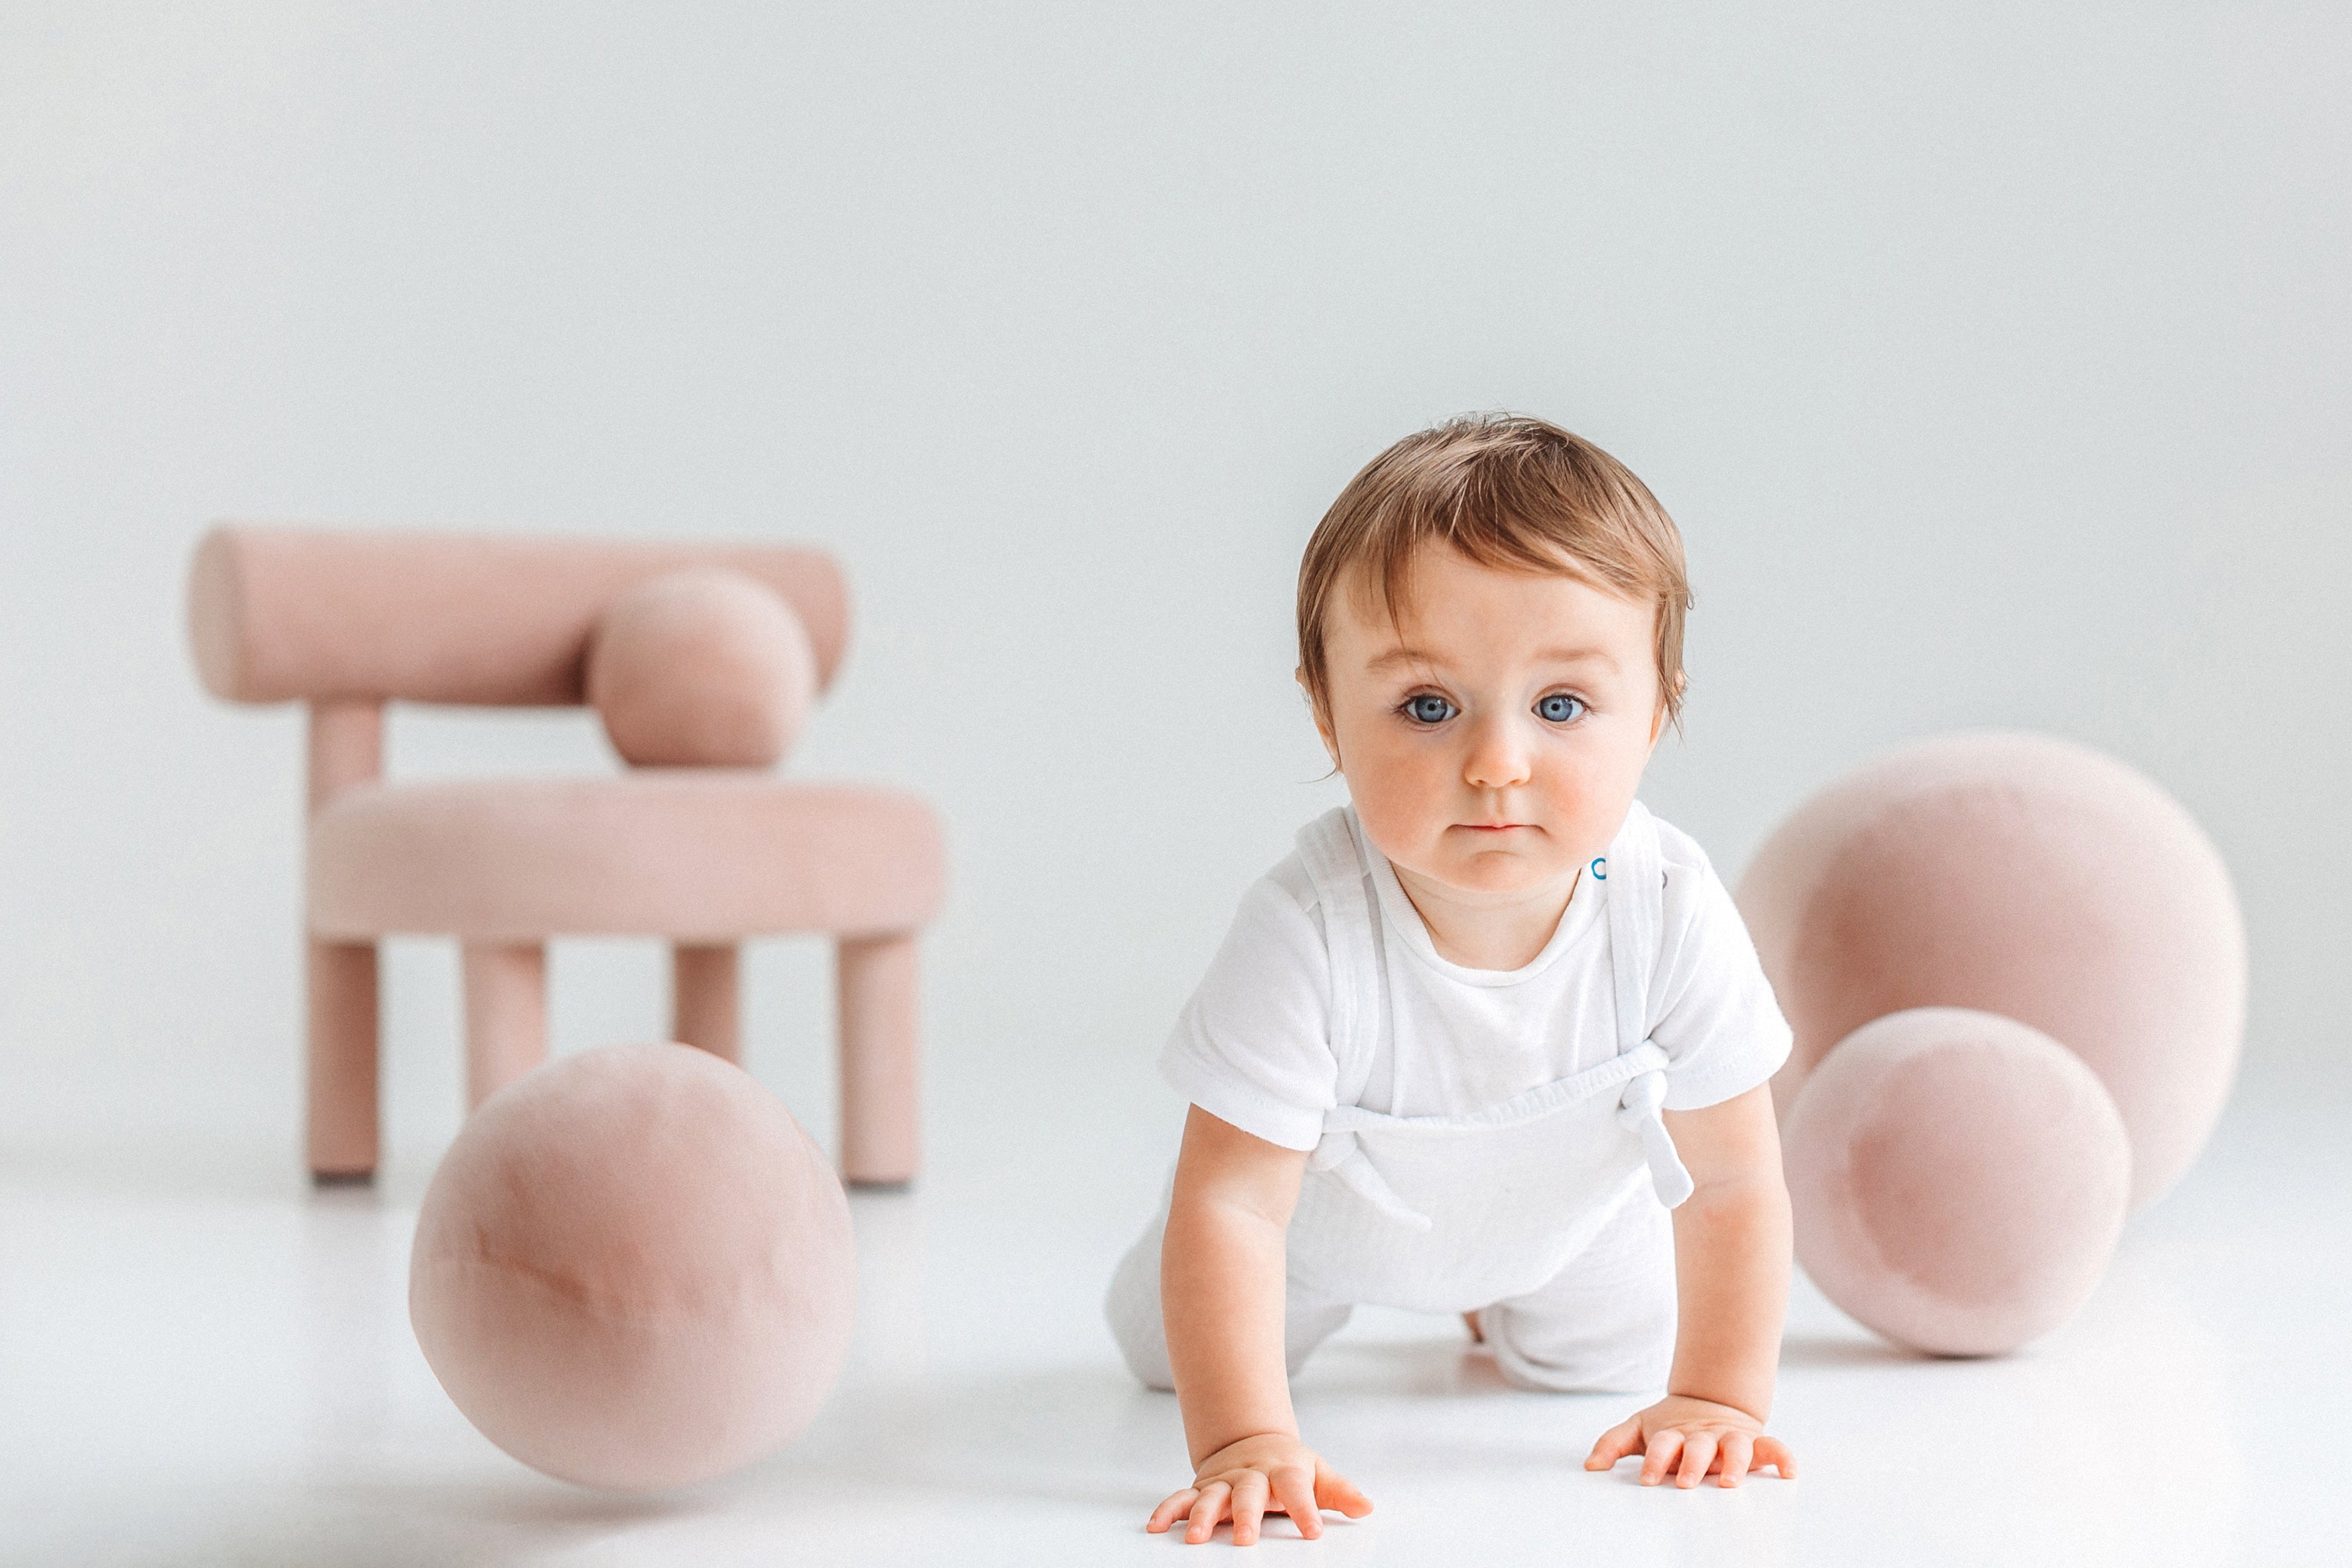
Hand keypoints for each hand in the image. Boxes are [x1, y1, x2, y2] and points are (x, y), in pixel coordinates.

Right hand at [1146, 1432, 1372, 1545]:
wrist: (1252, 1440)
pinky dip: (1167, 1510)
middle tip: (1247, 1540)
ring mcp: (1224, 1481)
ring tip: (1195, 1537)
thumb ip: (1339, 1492)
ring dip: (1201, 1515)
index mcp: (1283, 1471)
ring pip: (1211, 1496)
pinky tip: (1156, 1526)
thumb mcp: (1317, 1474)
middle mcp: (1250, 1475)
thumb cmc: (1289, 1466)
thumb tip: (1367, 1507)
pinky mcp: (1201, 1488)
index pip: (1296, 1489)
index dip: (1305, 1509)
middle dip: (1246, 1516)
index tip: (1313, 1531)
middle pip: (1248, 1493)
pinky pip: (1181, 1498)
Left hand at [1585, 1394, 1795, 1488]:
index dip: (1654, 1460)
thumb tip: (1590, 1467)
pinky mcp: (1753, 1442)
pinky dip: (1782, 1457)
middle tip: (1684, 1482)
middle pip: (1697, 1447)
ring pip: (1735, 1446)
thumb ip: (1613, 1444)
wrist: (1708, 1400)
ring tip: (1730, 1481)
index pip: (1662, 1445)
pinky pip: (1772, 1447)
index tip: (1647, 1478)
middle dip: (1691, 1464)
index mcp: (1673, 1434)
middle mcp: (1702, 1436)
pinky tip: (1789, 1472)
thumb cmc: (1669, 1426)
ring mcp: (1728, 1438)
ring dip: (1733, 1462)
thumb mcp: (1639, 1429)